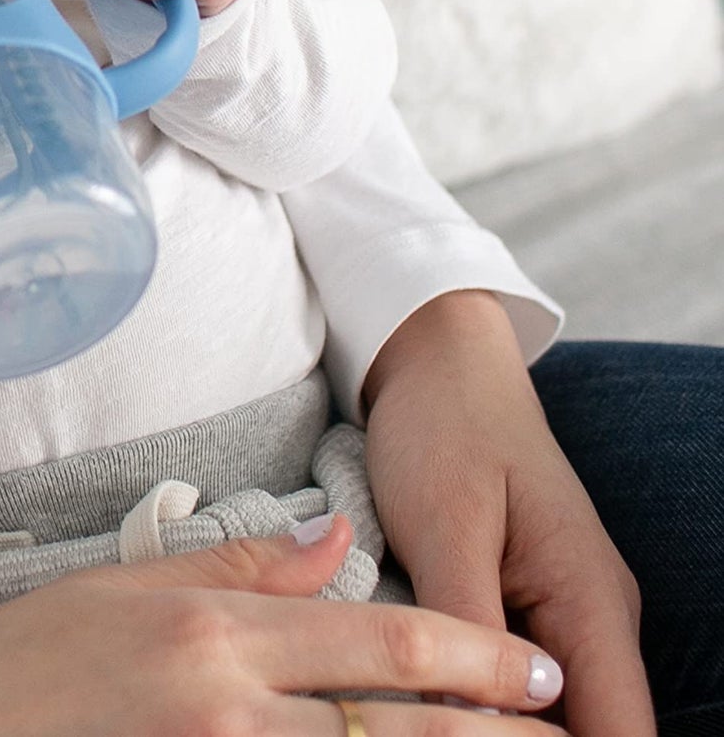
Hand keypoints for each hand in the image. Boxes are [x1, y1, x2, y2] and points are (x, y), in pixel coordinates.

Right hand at [0, 517, 570, 735]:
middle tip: (559, 733)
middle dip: (494, 733)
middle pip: (398, 726)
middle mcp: (223, 707)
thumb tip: (335, 540)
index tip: (534, 671)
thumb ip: (232, 571)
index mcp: (205, 633)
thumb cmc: (0, 675)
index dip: (473, 656)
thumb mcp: (110, 592)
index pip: (376, 638)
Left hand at [363, 291, 650, 736]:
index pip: (624, 736)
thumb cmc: (442, 428)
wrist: (438, 360)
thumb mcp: (443, 527)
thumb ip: (464, 628)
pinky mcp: (532, 607)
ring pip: (562, 716)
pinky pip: (532, 682)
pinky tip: (443, 702)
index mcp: (592, 603)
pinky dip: (495, 701)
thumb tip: (470, 722)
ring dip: (510, 727)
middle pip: (596, 735)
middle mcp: (598, 620)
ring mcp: (569, 615)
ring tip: (435, 721)